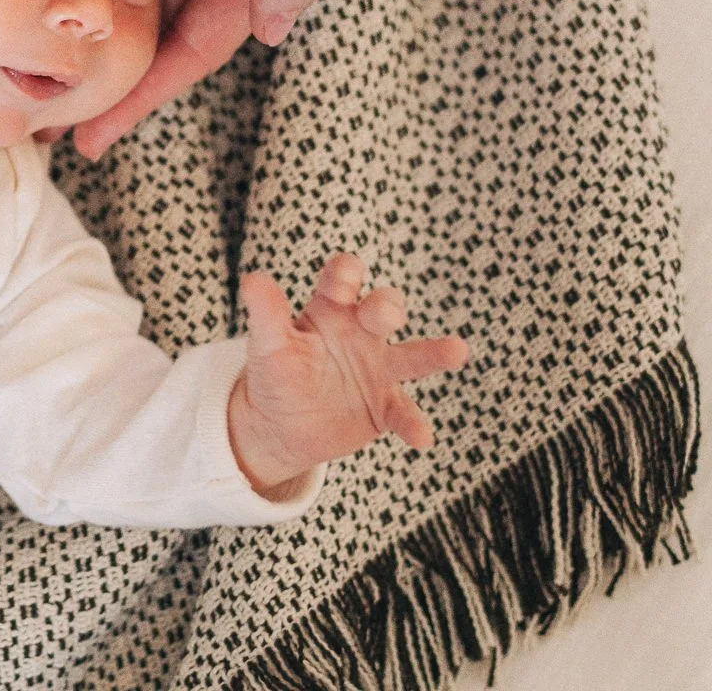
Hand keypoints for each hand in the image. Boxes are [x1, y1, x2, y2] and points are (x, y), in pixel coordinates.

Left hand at [226, 253, 468, 496]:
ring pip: (413, 356)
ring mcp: (377, 369)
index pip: (342, 279)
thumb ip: (265, 314)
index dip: (346, 274)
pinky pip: (404, 412)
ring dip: (435, 352)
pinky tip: (421, 438)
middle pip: (383, 307)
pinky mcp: (384, 407)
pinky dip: (414, 423)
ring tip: (458, 350)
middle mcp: (360, 332)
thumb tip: (253, 280)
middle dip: (387, 306)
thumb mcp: (267, 345)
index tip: (345, 277)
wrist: (280, 425)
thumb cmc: (274, 374)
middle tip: (382, 315)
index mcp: (330, 309)